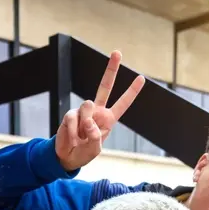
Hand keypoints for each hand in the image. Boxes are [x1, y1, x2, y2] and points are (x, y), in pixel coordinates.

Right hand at [55, 51, 144, 170]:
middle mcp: (97, 111)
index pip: (122, 104)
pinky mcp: (70, 114)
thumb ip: (95, 136)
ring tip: (81, 138)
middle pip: (105, 86)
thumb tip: (88, 120)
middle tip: (117, 52)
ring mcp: (83, 111)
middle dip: (111, 69)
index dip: (132, 91)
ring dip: (85, 124)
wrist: (67, 157)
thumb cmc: (84, 153)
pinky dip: (73, 131)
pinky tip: (73, 138)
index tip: (142, 78)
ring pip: (87, 106)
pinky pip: (73, 118)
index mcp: (108, 119)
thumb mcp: (95, 149)